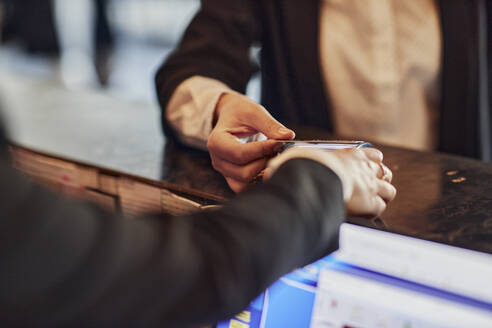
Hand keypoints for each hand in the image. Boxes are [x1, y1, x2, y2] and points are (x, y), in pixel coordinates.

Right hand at [207, 93, 294, 192]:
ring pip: (245, 184)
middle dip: (264, 162)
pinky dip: (260, 180)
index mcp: (217, 142)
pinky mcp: (233, 179)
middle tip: (276, 149)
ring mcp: (225, 172)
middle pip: (244, 173)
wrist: (232, 118)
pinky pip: (246, 188)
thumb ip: (270, 125)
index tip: (278, 142)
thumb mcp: (254, 112)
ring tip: (271, 156)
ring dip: (263, 173)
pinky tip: (268, 166)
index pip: (240, 154)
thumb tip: (288, 136)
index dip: (262, 150)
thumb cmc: (240, 113)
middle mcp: (218, 160)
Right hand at [264, 147, 395, 217]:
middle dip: (381, 181)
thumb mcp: (301, 155)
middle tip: (370, 188)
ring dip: (381, 197)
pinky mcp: (371, 203)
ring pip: (389, 191)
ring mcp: (371, 185)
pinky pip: (380, 209)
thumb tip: (275, 166)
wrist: (315, 177)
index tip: (367, 168)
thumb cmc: (305, 165)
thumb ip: (297, 160)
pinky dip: (373, 212)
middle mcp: (365, 169)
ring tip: (369, 203)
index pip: (373, 156)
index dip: (372, 163)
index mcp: (351, 155)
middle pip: (386, 173)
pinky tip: (363, 215)